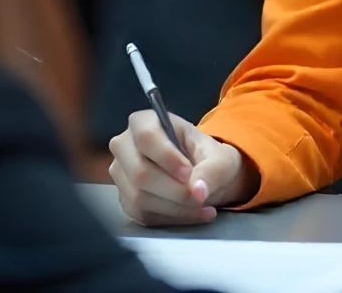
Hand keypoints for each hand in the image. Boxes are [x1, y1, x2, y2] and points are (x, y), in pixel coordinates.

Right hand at [109, 110, 254, 225]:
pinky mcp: (125, 199)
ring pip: (140, 197)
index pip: (146, 137)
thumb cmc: (208, 158)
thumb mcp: (220, 158)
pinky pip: (142, 215)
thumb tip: (198, 191)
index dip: (167, 158)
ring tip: (203, 208)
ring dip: (175, 208)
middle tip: (200, 197)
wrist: (203, 176)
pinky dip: (170, 218)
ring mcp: (121, 174)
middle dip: (174, 191)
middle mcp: (124, 146)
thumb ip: (212, 170)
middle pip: (140, 172)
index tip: (189, 174)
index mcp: (145, 122)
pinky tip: (192, 215)